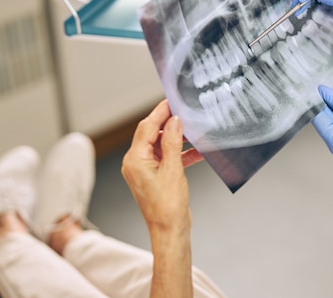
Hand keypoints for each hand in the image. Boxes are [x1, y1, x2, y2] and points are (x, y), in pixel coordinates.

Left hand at [121, 100, 202, 232]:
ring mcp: (145, 170)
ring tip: (194, 131)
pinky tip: (197, 151)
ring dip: (177, 139)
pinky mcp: (155, 176)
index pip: (146, 127)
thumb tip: (174, 121)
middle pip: (152, 134)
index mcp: (135, 159)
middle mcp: (136, 163)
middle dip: (169, 123)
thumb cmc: (168, 207)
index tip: (172, 101)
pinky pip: (167, 158)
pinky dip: (180, 153)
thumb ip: (173, 142)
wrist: (170, 232)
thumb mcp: (173, 169)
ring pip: (161, 145)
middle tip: (185, 113)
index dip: (160, 112)